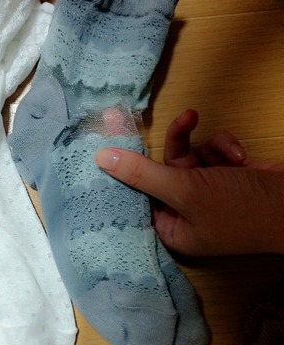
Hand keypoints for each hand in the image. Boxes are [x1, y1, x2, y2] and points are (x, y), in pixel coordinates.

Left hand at [95, 109, 283, 256]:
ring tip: (226, 148)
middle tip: (167, 116)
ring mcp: (207, 193)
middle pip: (161, 170)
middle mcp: (185, 212)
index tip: (109, 139)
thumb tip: (101, 158)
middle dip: (172, 144)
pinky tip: (242, 157)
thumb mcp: (186, 190)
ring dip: (206, 146)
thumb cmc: (241, 208)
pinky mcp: (226, 177)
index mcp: (170, 228)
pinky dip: (225, 149)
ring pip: (188, 156)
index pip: (136, 196)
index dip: (124, 169)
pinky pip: (212, 154)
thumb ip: (143, 173)